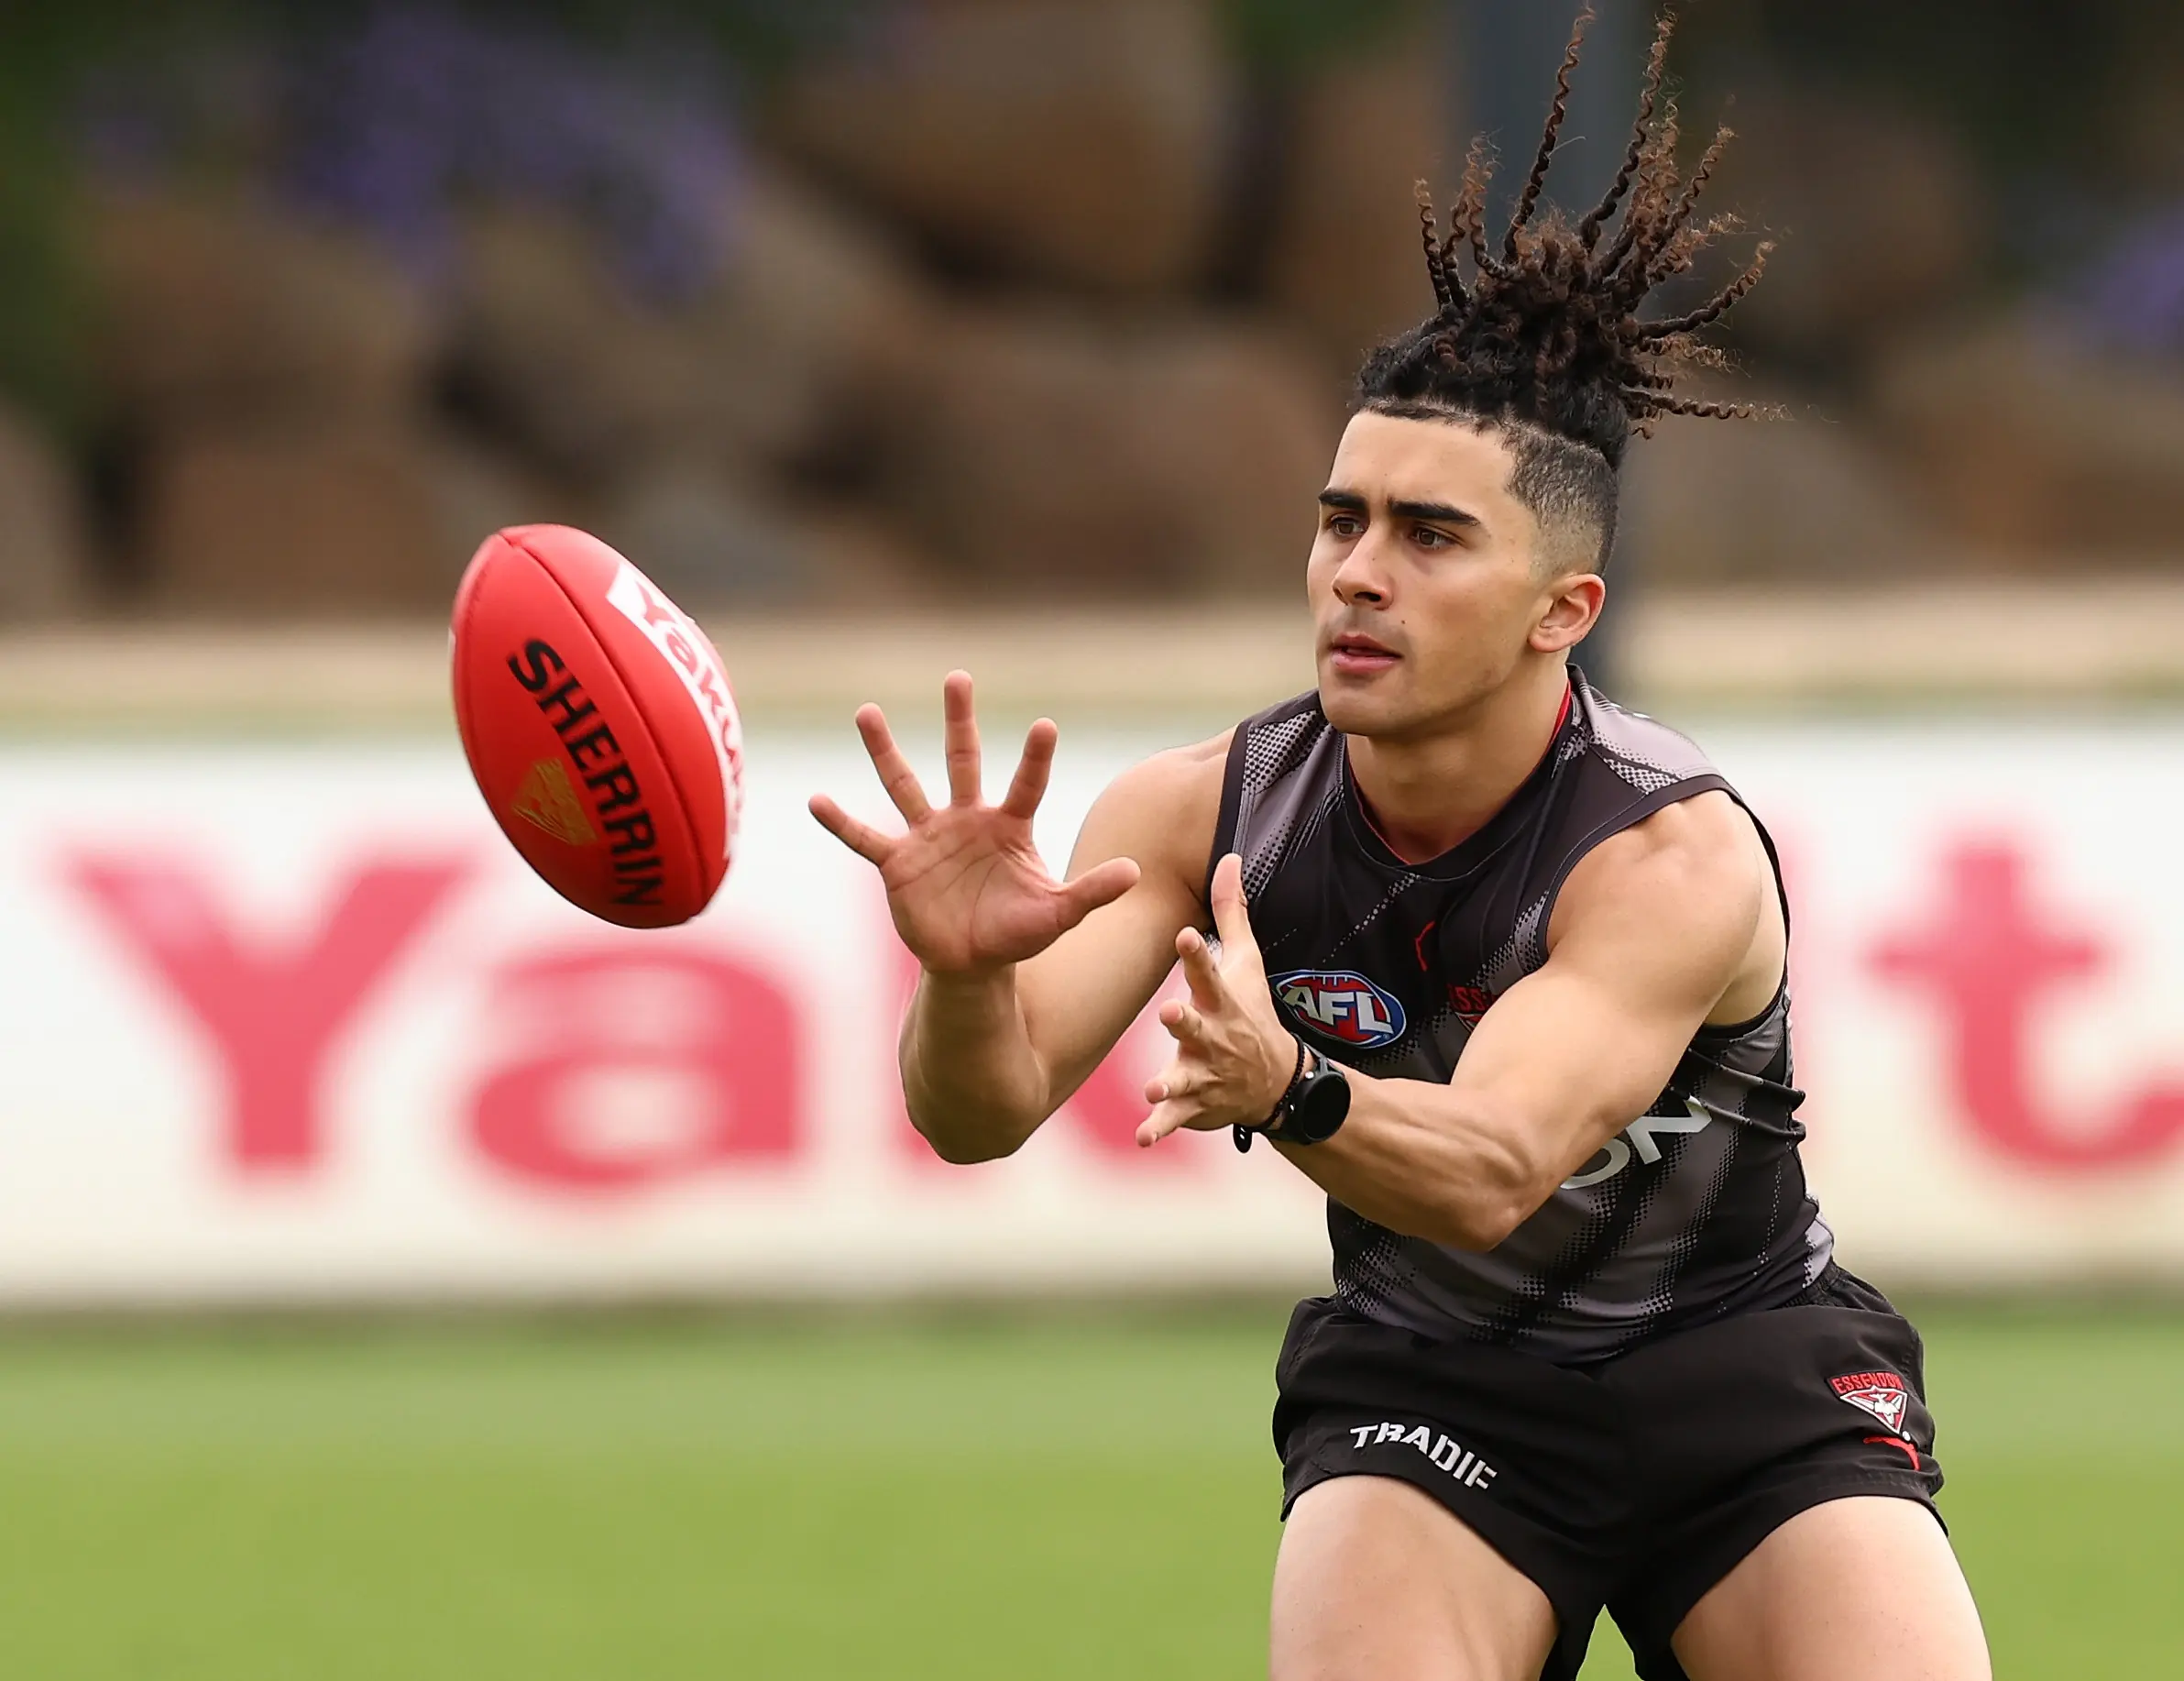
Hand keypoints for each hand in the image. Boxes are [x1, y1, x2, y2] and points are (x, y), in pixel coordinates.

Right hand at [809, 671, 1140, 975]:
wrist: (972, 964)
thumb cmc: (1018, 933)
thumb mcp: (1059, 914)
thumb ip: (1091, 892)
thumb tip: (1136, 871)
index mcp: (1009, 826)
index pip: (1026, 784)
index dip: (1034, 759)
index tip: (1045, 726)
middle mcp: (967, 820)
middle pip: (962, 759)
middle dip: (960, 719)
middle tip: (959, 677)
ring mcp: (929, 838)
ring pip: (904, 784)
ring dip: (885, 750)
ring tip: (866, 711)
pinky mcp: (897, 864)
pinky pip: (865, 838)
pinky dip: (840, 821)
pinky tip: (815, 799)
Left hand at [1138, 852, 1294, 1146]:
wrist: (1276, 1081)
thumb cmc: (1252, 1010)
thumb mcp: (1247, 962)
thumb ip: (1232, 911)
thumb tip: (1230, 855)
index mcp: (1222, 1000)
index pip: (1210, 973)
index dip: (1199, 955)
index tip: (1185, 935)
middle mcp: (1215, 1036)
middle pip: (1196, 1026)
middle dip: (1184, 1021)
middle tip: (1170, 1013)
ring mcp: (1206, 1073)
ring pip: (1186, 1078)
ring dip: (1171, 1082)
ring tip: (1153, 1086)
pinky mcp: (1195, 1104)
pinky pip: (1176, 1118)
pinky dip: (1160, 1128)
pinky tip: (1143, 1138)